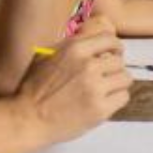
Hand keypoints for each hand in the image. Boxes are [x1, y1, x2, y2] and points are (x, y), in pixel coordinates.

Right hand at [12, 24, 129, 141]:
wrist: (26, 119)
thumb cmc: (32, 89)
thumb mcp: (45, 56)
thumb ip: (69, 44)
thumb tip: (89, 32)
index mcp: (75, 49)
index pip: (110, 39)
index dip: (114, 47)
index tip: (114, 53)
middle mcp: (88, 66)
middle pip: (119, 61)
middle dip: (113, 69)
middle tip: (105, 77)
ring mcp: (95, 88)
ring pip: (125, 78)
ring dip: (117, 84)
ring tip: (105, 90)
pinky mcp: (100, 109)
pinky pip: (123, 97)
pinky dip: (116, 99)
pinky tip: (104, 101)